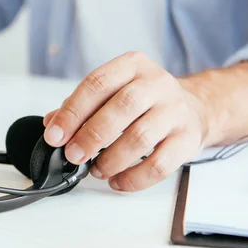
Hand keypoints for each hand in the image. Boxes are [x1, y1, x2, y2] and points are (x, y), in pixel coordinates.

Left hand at [43, 52, 210, 191]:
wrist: (194, 107)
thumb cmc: (144, 101)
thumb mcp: (113, 91)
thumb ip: (81, 106)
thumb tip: (52, 124)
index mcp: (132, 66)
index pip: (97, 83)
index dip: (72, 112)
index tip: (55, 135)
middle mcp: (157, 84)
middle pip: (122, 108)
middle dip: (91, 136)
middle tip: (73, 155)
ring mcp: (176, 111)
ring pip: (140, 138)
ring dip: (111, 160)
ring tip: (96, 169)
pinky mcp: (188, 139)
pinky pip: (160, 165)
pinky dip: (134, 178)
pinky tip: (117, 181)